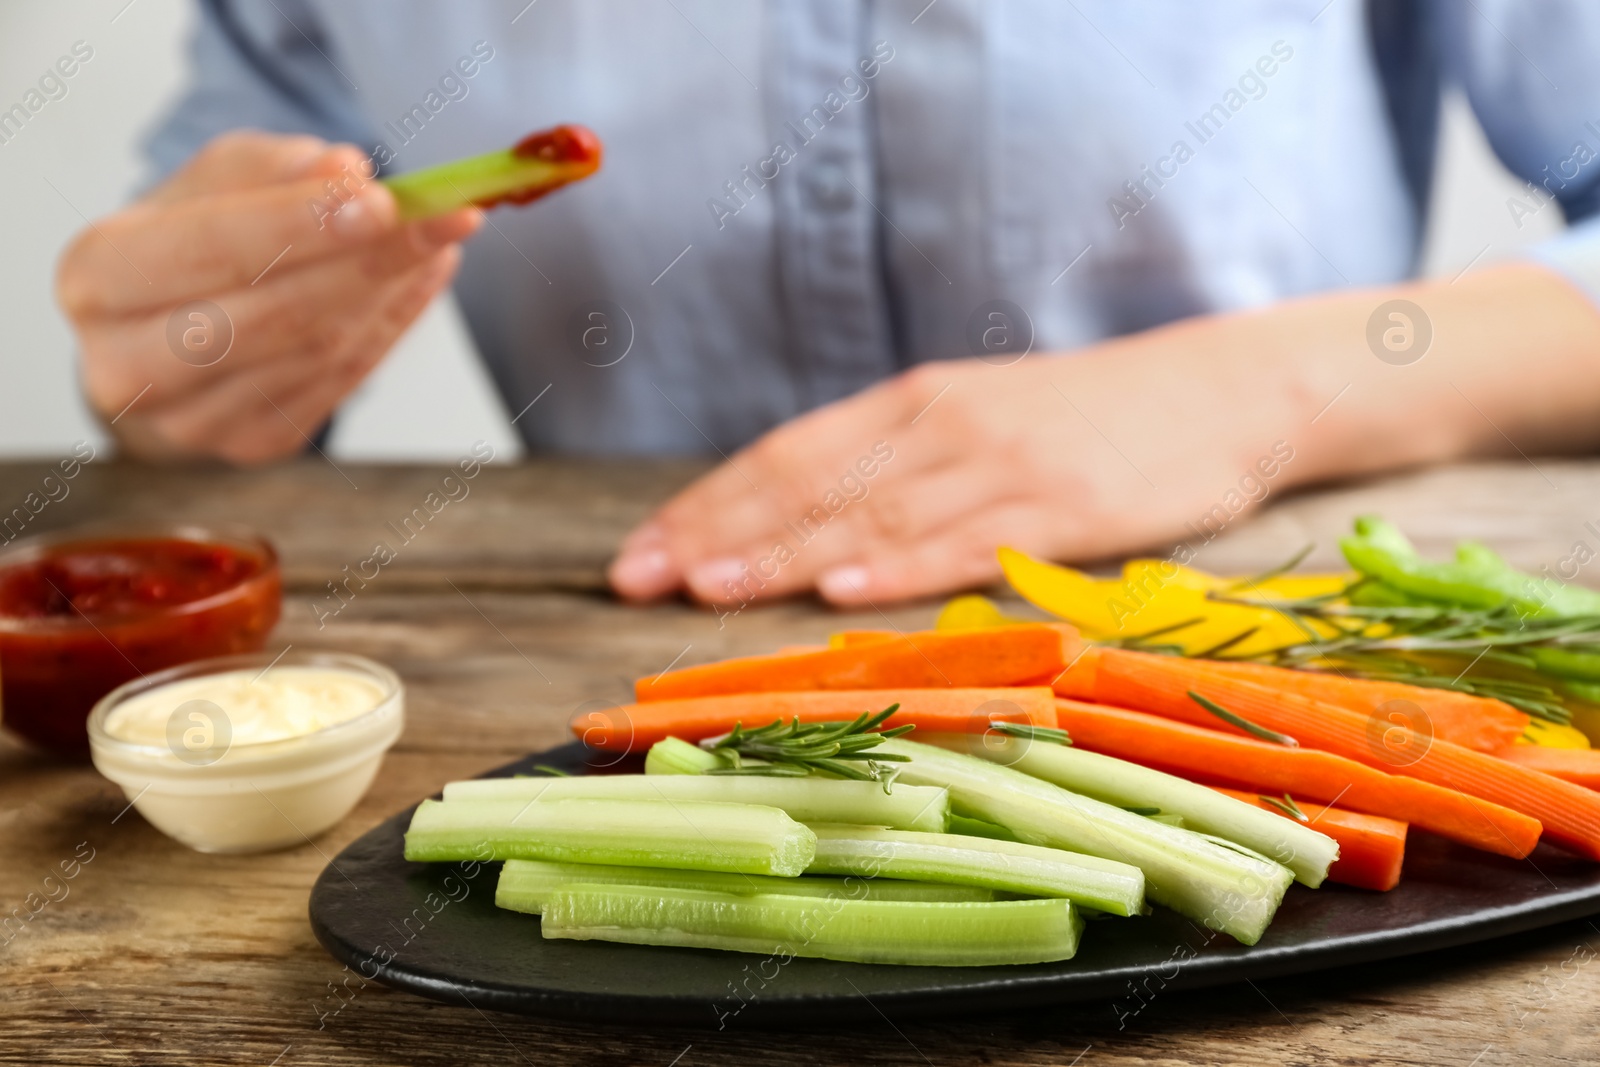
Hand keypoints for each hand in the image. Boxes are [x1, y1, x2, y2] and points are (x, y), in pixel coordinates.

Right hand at [58, 130, 481, 462]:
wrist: (163, 331)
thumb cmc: (189, 240)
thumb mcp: (214, 181)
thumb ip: (273, 169)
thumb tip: (345, 170)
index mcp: (97, 278)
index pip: (210, 248)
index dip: (299, 225)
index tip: (380, 200)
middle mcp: (129, 363)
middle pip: (272, 315)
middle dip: (369, 262)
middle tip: (444, 217)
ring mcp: (191, 420)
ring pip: (316, 354)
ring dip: (393, 291)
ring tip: (442, 234)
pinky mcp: (251, 444)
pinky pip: (340, 383)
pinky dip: (393, 325)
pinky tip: (425, 275)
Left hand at [609, 265, 1599, 607]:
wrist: (1222, 392)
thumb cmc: (1086, 420)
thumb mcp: (975, 423)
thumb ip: (895, 466)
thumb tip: (799, 529)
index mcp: (911, 404)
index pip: (785, 455)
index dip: (707, 504)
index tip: (639, 551)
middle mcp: (938, 424)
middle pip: (805, 482)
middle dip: (713, 534)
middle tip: (633, 580)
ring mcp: (998, 463)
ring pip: (868, 513)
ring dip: (780, 553)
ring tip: (704, 590)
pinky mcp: (1059, 506)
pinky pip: (963, 541)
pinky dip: (896, 565)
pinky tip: (841, 587)